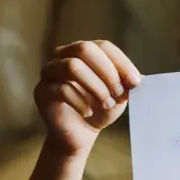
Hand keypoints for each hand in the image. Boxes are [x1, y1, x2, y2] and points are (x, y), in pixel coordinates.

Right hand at [34, 40, 141, 154]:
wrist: (80, 133)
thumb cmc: (100, 109)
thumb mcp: (119, 95)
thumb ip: (126, 84)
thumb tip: (137, 79)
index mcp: (84, 51)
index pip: (103, 46)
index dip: (121, 62)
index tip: (136, 82)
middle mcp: (63, 55)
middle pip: (84, 49)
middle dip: (107, 72)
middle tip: (117, 93)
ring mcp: (49, 72)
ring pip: (72, 67)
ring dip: (95, 87)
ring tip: (106, 103)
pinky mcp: (42, 91)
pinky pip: (61, 89)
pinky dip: (80, 102)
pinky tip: (88, 113)